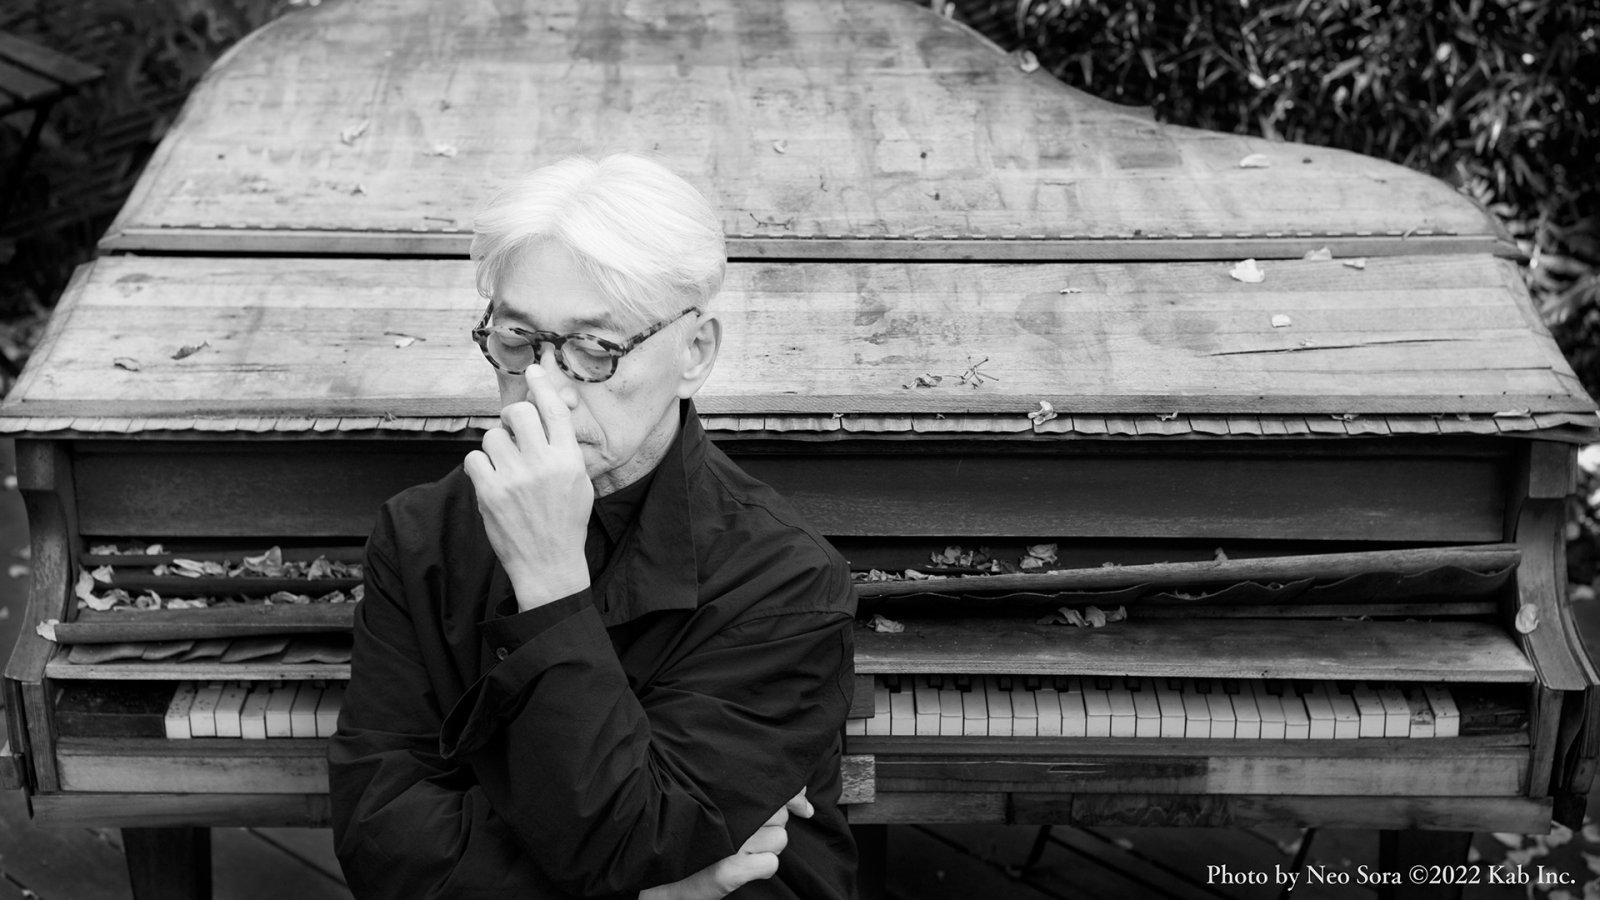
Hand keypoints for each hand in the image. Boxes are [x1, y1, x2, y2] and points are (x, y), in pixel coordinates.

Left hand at [463, 368, 593, 609]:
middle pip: (519, 413)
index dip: (541, 385)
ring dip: (496, 446)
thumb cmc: (565, 521)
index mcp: (568, 460)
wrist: (549, 564)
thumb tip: (545, 414)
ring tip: (505, 467)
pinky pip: (474, 458)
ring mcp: (514, 478)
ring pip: (493, 435)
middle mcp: (542, 464)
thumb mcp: (579, 482)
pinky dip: (480, 466)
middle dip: (513, 417)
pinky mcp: (490, 493)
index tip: (532, 369)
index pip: (553, 410)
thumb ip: (563, 449)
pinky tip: (491, 481)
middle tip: (515, 431)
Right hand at [639, 789, 811, 899]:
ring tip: (740, 850)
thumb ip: (741, 796)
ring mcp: (728, 844)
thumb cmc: (681, 837)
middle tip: (746, 832)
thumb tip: (799, 801)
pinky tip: (743, 868)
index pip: (773, 790)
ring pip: (779, 839)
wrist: (650, 880)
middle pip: (778, 815)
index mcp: (719, 795)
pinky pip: (770, 865)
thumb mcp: (707, 809)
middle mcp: (726, 815)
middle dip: (770, 825)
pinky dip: (761, 868)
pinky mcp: (727, 872)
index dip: (794, 796)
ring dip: (766, 847)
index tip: (803, 807)